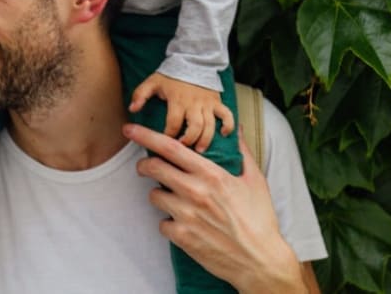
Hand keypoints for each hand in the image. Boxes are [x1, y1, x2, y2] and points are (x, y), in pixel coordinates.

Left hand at [125, 125, 302, 293]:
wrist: (259, 260)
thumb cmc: (260, 220)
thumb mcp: (255, 181)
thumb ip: (242, 152)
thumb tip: (236, 129)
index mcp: (211, 174)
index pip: (170, 148)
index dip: (146, 136)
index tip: (130, 130)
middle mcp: (195, 192)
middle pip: (153, 168)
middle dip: (144, 165)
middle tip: (146, 167)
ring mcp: (186, 215)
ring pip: (154, 196)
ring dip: (159, 194)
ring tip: (174, 199)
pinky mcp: (182, 237)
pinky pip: (161, 223)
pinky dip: (168, 222)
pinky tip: (183, 223)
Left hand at [129, 73, 233, 152]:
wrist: (192, 60)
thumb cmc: (171, 74)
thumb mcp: (152, 82)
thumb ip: (140, 95)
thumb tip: (132, 109)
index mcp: (177, 100)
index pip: (173, 122)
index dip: (169, 135)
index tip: (164, 143)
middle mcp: (194, 103)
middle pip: (194, 126)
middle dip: (189, 140)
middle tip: (183, 150)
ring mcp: (207, 103)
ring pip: (210, 124)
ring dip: (206, 138)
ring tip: (200, 150)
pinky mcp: (217, 102)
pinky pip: (227, 114)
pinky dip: (228, 125)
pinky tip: (224, 134)